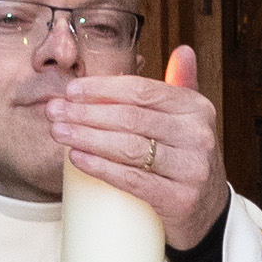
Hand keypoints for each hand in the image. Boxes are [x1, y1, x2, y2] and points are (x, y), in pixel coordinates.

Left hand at [45, 46, 227, 248]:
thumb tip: (182, 50)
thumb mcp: (188, 120)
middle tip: (54, 112)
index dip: (102, 88)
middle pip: (131, 118)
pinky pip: (133, 180)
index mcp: (196, 108)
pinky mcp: (179, 199)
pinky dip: (101, 168)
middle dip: (86, 113)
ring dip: (87, 138)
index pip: (142, 90)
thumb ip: (181, 85)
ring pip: (129, 148)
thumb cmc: (184, 159)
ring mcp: (191, 169)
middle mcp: (198, 135)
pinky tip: (77, 159)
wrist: (207, 212)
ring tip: (58, 132)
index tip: (71, 91)